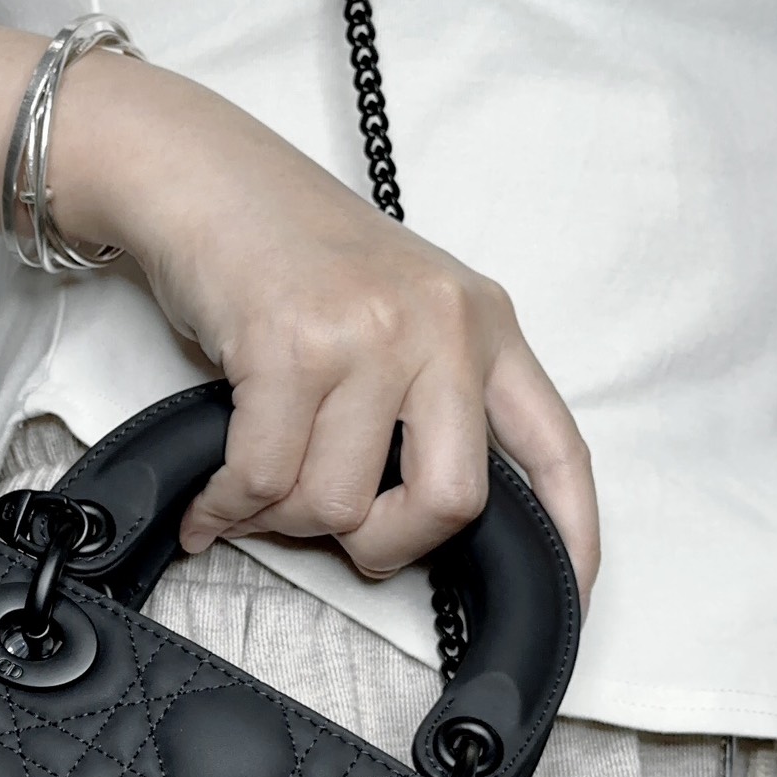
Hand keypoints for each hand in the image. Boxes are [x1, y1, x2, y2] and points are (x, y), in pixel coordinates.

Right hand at [53, 60, 599, 606]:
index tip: (569, 596)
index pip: (554, 448)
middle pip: (449, 502)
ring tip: (252, 493)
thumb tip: (400, 518)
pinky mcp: (290, 347)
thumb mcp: (394, 314)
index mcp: (484, 325)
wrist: (207, 180)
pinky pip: (262, 479)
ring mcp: (368, 334)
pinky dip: (225, 509)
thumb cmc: (291, 254)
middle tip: (336, 533)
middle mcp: (441, 326)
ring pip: (336, 501)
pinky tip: (209, 508)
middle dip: (382, 545)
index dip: (569, 536)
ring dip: (280, 521)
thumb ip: (423, 399)